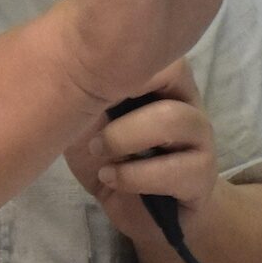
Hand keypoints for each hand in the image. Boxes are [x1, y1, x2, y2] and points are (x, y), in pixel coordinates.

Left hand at [64, 59, 218, 246]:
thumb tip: (59, 66)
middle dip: (113, 98)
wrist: (140, 214)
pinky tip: (111, 178)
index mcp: (162, 79)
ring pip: (172, 119)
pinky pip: (173, 169)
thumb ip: (80, 94)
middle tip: (88, 127)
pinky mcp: (202, 175)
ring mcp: (200, 137)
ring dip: (123, 138)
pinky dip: (132, 175)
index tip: (85, 78)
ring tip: (99, 153)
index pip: (152, 47)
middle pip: (165, 72)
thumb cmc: (110, 160)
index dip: (117, 58)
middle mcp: (187, 100)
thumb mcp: (84, 123)